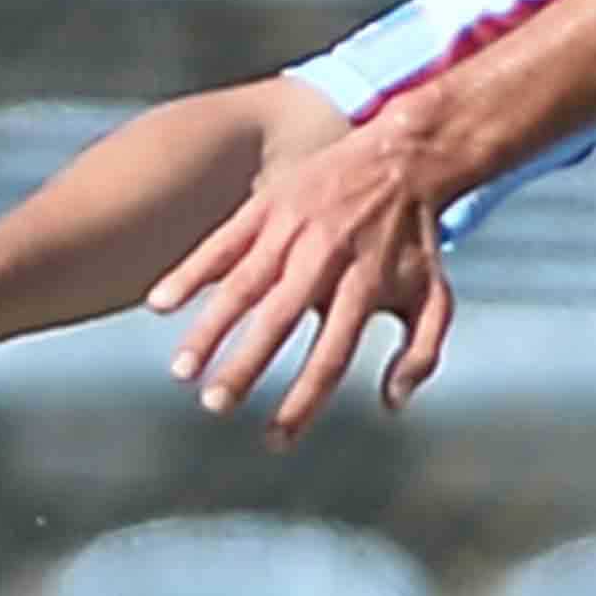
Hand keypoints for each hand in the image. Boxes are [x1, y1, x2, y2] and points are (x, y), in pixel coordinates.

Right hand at [148, 121, 456, 444]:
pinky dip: (190, 272)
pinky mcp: (267, 207)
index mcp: (363, 288)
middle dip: (245, 367)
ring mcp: (291, 230)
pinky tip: (160, 303)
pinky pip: (221, 243)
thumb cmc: (415, 241)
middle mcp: (324, 259)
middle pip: (279, 322)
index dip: (302, 401)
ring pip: (242, 285)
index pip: (330, 356)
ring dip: (210, 329)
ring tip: (181, 371)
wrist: (401, 157)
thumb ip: (421, 355)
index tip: (275, 438)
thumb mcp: (435, 298)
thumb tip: (393, 405)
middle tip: (215, 406)